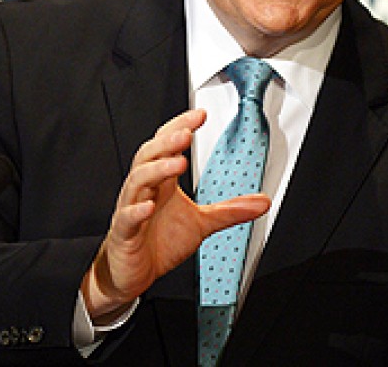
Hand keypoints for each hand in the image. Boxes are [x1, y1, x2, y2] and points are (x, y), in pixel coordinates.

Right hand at [81, 109, 270, 321]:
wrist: (132, 273)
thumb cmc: (158, 242)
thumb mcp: (202, 223)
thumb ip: (230, 211)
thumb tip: (263, 202)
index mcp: (162, 182)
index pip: (167, 146)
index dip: (181, 128)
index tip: (201, 115)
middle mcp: (144, 190)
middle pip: (149, 156)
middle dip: (167, 142)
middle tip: (187, 132)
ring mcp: (131, 209)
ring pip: (137, 181)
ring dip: (157, 170)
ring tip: (178, 161)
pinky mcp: (123, 234)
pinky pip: (126, 218)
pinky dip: (136, 210)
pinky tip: (147, 206)